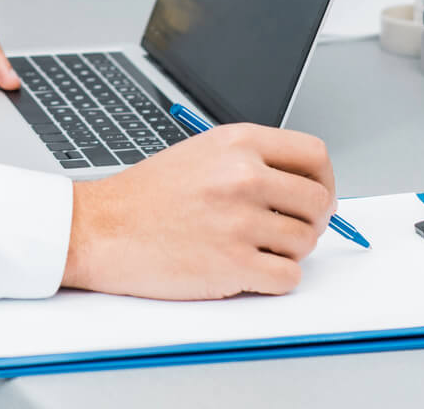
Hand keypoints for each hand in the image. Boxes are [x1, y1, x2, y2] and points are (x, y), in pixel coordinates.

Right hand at [62, 123, 336, 298]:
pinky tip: (244, 270)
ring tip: (249, 247)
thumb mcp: (202, 154)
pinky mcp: (233, 264)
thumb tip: (304, 186)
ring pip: (305, 243)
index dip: (323, 181)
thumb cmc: (144, 196)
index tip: (315, 196)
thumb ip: (253, 161)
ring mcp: (239, 220)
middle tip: (283, 230)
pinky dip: (272, 280)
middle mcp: (243, 176)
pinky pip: (287, 278)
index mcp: (238, 143)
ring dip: (285, 252)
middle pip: (318, 202)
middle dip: (308, 221)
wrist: (99, 228)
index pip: (315, 155)